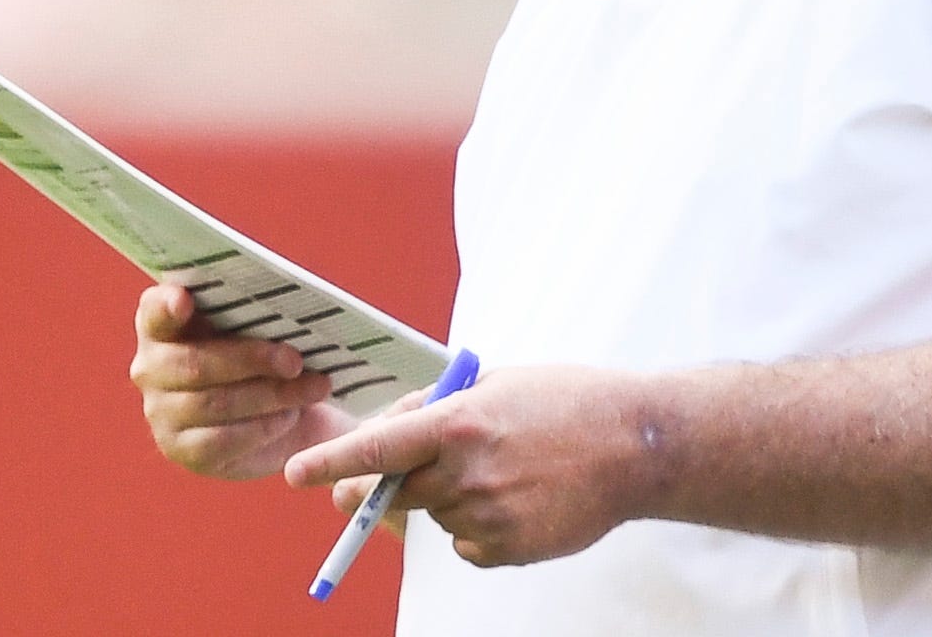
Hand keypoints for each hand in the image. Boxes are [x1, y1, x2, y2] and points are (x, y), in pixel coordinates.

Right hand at [129, 284, 346, 479]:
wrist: (278, 412)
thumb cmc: (263, 354)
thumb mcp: (259, 325)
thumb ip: (253, 310)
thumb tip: (286, 304)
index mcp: (162, 324)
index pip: (155, 311)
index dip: (166, 306)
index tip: (184, 300)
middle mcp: (150, 368)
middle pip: (196, 363)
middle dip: (252, 359)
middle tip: (296, 361)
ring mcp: (161, 412)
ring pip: (215, 403)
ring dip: (271, 395)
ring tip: (313, 387)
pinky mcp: (181, 449)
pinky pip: (221, 440)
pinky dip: (262, 427)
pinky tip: (290, 416)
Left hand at [283, 365, 653, 566]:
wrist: (635, 446)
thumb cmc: (567, 402)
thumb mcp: (498, 382)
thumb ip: (440, 405)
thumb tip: (390, 431)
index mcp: (461, 422)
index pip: (378, 448)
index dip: (330, 463)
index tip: (295, 474)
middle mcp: (467, 472)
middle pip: (392, 493)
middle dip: (369, 493)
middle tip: (361, 489)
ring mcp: (487, 515)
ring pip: (434, 514)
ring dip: (445, 497)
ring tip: (501, 470)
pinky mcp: (507, 548)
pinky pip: (465, 542)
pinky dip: (475, 526)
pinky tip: (515, 498)